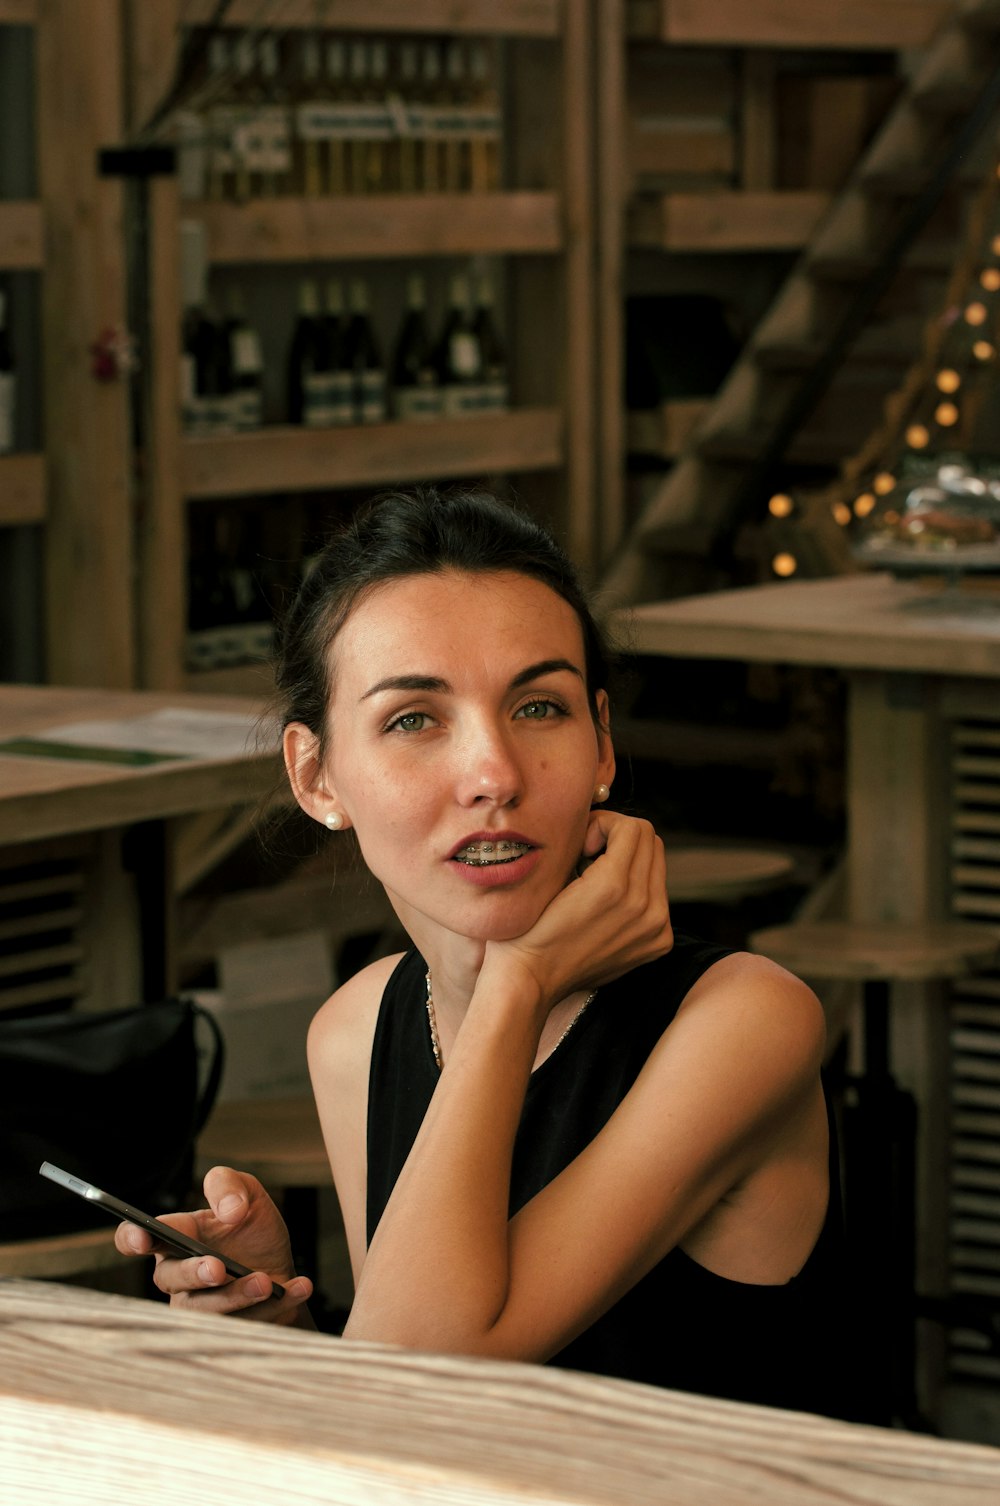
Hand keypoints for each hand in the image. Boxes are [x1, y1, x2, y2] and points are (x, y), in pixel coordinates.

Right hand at [113, 1165, 312, 1323]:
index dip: (132, 1238)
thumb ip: (229, 1185)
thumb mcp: (247, 1193)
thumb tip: (228, 1210)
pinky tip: (300, 1286)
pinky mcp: (233, 1329)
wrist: (285, 1265)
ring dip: (236, 1296)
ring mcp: (204, 1308)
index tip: (142, 1238)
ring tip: (266, 1282)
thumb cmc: (251, 1231)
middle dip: (193, 1274)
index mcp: (178, 1238)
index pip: (138, 1238)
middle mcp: (182, 1278)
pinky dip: (278, 1305)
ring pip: (207, 1311)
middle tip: (218, 1268)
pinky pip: (250, 1324)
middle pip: (171, 1279)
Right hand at [487, 810, 672, 1008]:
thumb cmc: (528, 924)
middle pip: (652, 841)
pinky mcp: (659, 941)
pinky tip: (608, 905)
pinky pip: (658, 896)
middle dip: (620, 838)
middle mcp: (644, 907)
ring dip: (630, 862)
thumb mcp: (551, 873)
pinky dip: (637, 889)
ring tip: (598, 880)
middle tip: (590, 856)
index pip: (633, 826)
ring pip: (657, 866)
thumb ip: (584, 844)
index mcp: (615, 886)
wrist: (531, 979)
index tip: (583, 844)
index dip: (604, 824)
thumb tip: (602, 824)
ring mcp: (656, 927)